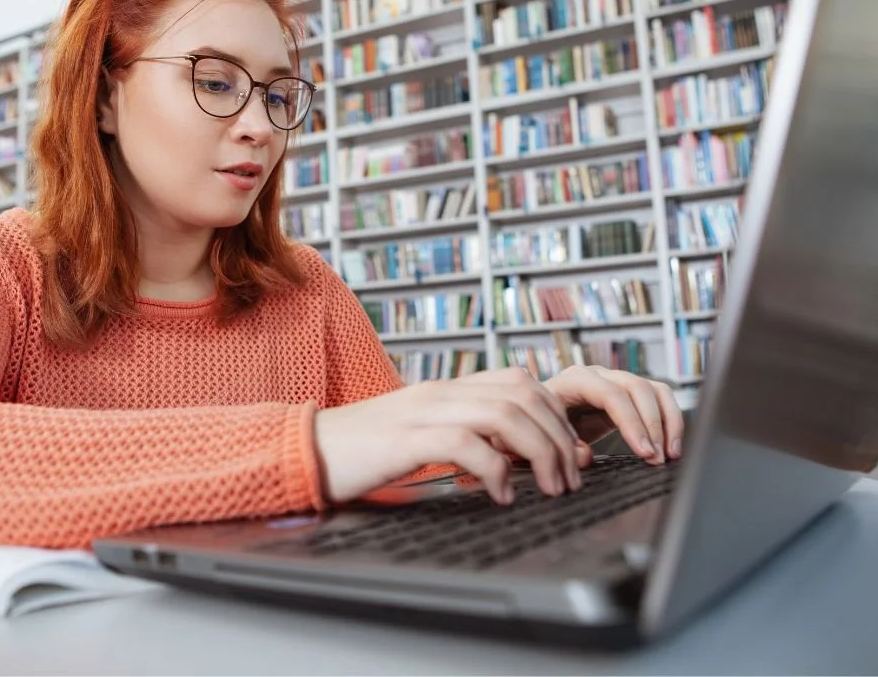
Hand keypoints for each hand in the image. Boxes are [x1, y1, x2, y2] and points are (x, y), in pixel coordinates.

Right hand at [314, 367, 586, 505]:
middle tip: (570, 478)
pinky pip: (464, 443)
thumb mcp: (420, 437)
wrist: (305, 450)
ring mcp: (421, 411)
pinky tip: (502, 496)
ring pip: (503, 413)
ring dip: (539, 453)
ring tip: (549, 488)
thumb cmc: (363, 453)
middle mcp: (439, 392)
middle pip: (522, 394)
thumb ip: (462, 438)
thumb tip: (511, 460)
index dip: (555, 414)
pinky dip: (495, 470)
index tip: (571, 453)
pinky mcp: (404, 440)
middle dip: (558, 437)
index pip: (518, 381)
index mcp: (445, 389)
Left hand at [544, 365, 683, 464]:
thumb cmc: (538, 426)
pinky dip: (670, 420)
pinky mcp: (629, 394)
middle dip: (651, 425)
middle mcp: (598, 375)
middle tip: (657, 458)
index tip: (644, 452)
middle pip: (637, 388)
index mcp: (573, 380)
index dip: (631, 422)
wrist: (537, 419)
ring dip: (667, 423)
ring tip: (669, 455)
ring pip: (653, 390)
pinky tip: (671, 447)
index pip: (610, 393)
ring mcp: (615, 381)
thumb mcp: (541, 434)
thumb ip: (560, 443)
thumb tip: (585, 455)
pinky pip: (659, 398)